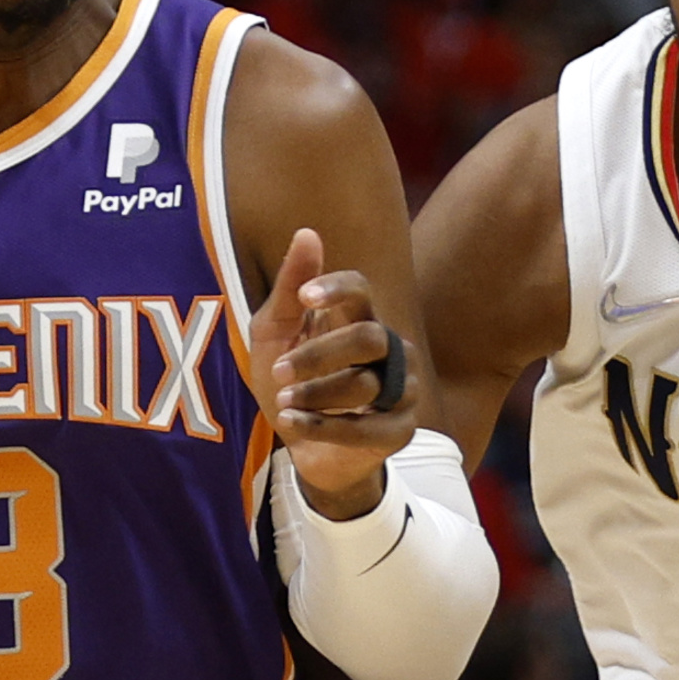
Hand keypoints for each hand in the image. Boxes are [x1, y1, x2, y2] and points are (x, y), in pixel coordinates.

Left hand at [249, 228, 417, 511]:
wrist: (303, 446)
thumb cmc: (292, 381)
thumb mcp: (275, 334)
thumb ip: (290, 288)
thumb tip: (307, 232)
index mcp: (359, 318)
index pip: (361, 289)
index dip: (337, 288)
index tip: (305, 297)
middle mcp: (391, 349)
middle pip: (368, 337)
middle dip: (319, 355)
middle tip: (280, 371)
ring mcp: (402, 390)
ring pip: (366, 385)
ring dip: (315, 395)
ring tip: (284, 403)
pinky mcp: (401, 430)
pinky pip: (366, 428)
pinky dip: (323, 427)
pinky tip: (292, 424)